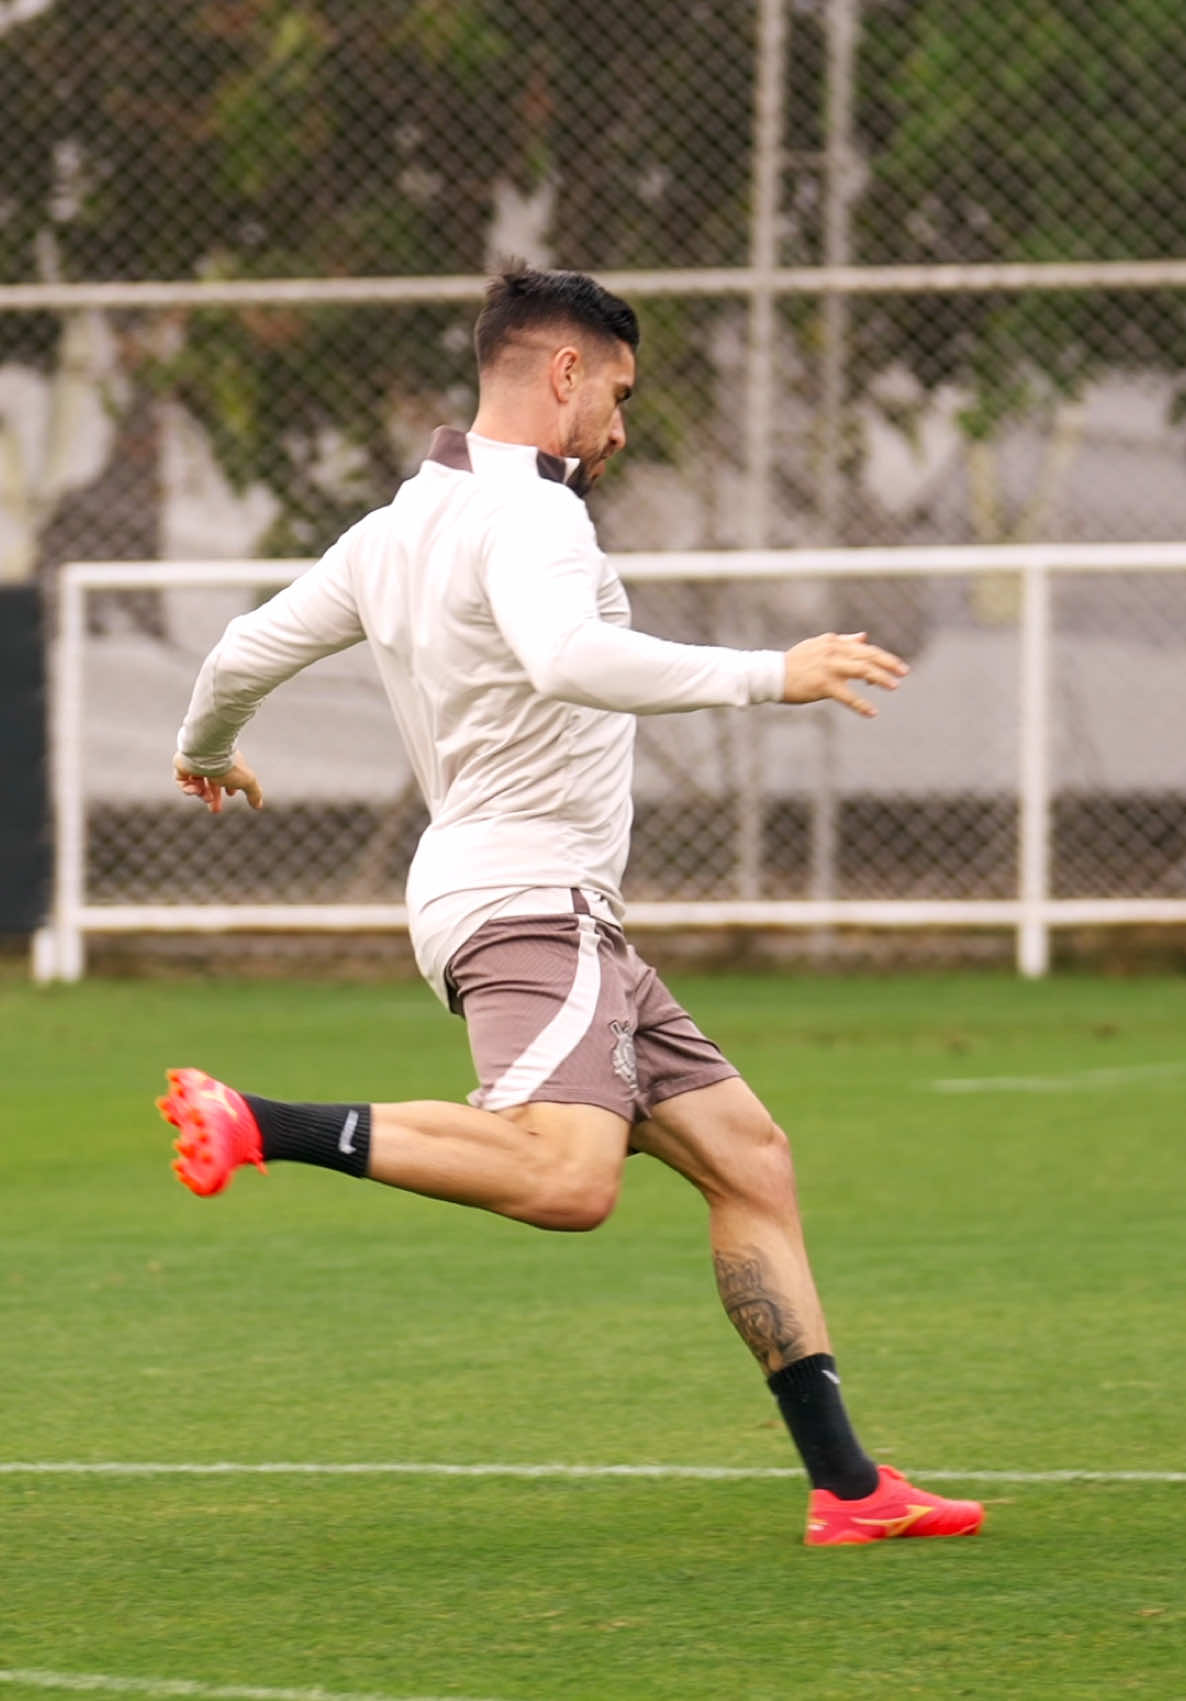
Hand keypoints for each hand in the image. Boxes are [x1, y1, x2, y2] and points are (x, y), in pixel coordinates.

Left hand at [172, 750, 263, 813]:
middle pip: (210, 781)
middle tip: (215, 811)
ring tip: (207, 798)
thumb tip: (258, 806)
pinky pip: (182, 780)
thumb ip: (254, 793)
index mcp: (225, 761)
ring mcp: (194, 763)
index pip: (226, 774)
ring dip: (203, 794)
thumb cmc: (228, 765)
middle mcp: (209, 761)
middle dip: (213, 797)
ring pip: (196, 782)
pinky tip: (195, 790)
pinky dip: (188, 789)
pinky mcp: (181, 765)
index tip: (230, 795)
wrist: (207, 752)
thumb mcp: (247, 781)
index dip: (228, 786)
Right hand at [781, 631, 908, 717]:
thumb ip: (843, 641)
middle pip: (868, 655)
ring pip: (862, 670)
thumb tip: (864, 637)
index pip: (865, 648)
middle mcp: (834, 651)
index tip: (896, 667)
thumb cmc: (795, 662)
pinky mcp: (823, 684)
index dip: (882, 657)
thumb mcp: (819, 646)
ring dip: (880, 678)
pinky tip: (872, 712)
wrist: (771, 674)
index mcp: (834, 642)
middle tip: (905, 672)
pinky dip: (861, 704)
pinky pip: (847, 695)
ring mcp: (829, 667)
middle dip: (889, 664)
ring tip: (895, 687)